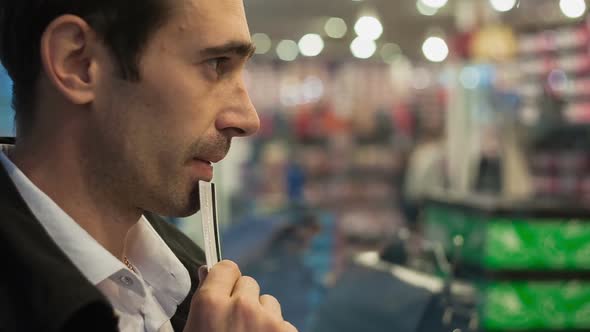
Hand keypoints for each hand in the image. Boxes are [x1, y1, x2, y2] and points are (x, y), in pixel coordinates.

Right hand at [183, 260, 297, 331]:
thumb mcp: (192, 329)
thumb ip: (201, 300)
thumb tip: (207, 270)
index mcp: (210, 304)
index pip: (226, 267)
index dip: (224, 282)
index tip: (224, 295)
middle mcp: (241, 306)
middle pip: (248, 283)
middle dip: (243, 300)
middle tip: (234, 325)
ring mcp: (268, 320)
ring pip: (268, 302)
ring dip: (262, 316)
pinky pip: (283, 322)